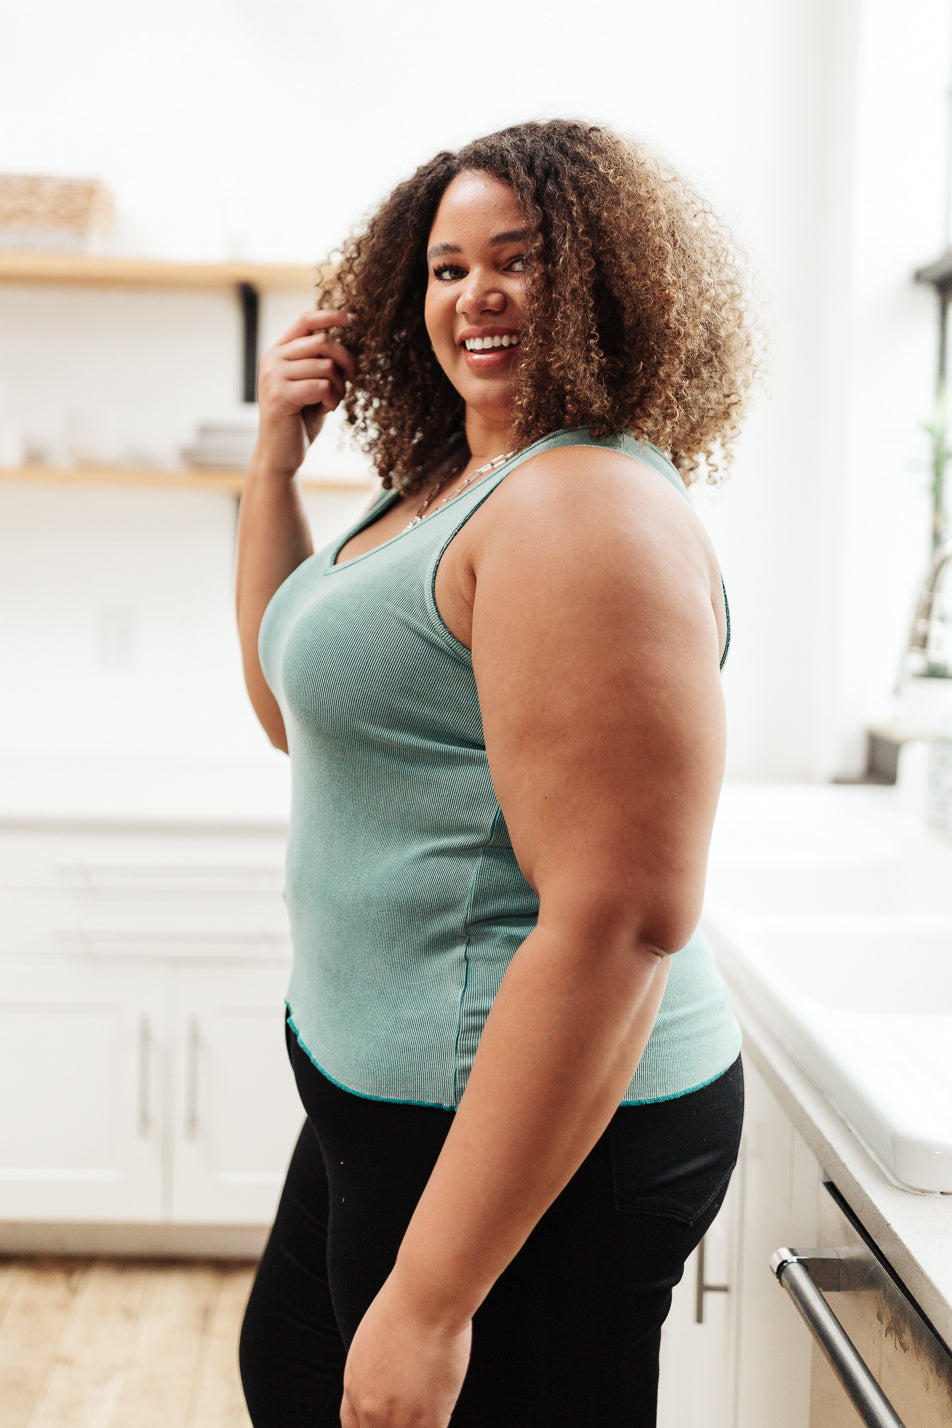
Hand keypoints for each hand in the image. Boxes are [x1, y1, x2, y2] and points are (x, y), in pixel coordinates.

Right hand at [254, 309, 355, 475]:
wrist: (281, 454)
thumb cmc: (300, 420)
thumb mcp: (311, 385)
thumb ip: (320, 363)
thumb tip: (347, 343)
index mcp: (278, 352)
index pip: (304, 321)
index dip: (329, 315)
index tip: (351, 319)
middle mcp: (272, 360)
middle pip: (322, 342)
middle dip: (346, 360)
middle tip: (353, 380)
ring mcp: (273, 377)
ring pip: (325, 366)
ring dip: (339, 386)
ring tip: (332, 402)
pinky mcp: (280, 396)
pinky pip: (322, 385)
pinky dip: (332, 399)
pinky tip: (324, 410)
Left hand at [340, 1271, 471, 1427]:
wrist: (427, 1297)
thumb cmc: (406, 1304)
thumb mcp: (372, 1339)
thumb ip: (374, 1371)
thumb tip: (391, 1383)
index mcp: (354, 1385)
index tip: (386, 1422)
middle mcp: (370, 1408)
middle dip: (394, 1426)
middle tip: (411, 1412)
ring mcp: (398, 1418)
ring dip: (417, 1425)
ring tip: (428, 1408)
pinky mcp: (429, 1420)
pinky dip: (437, 1424)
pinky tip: (443, 1408)